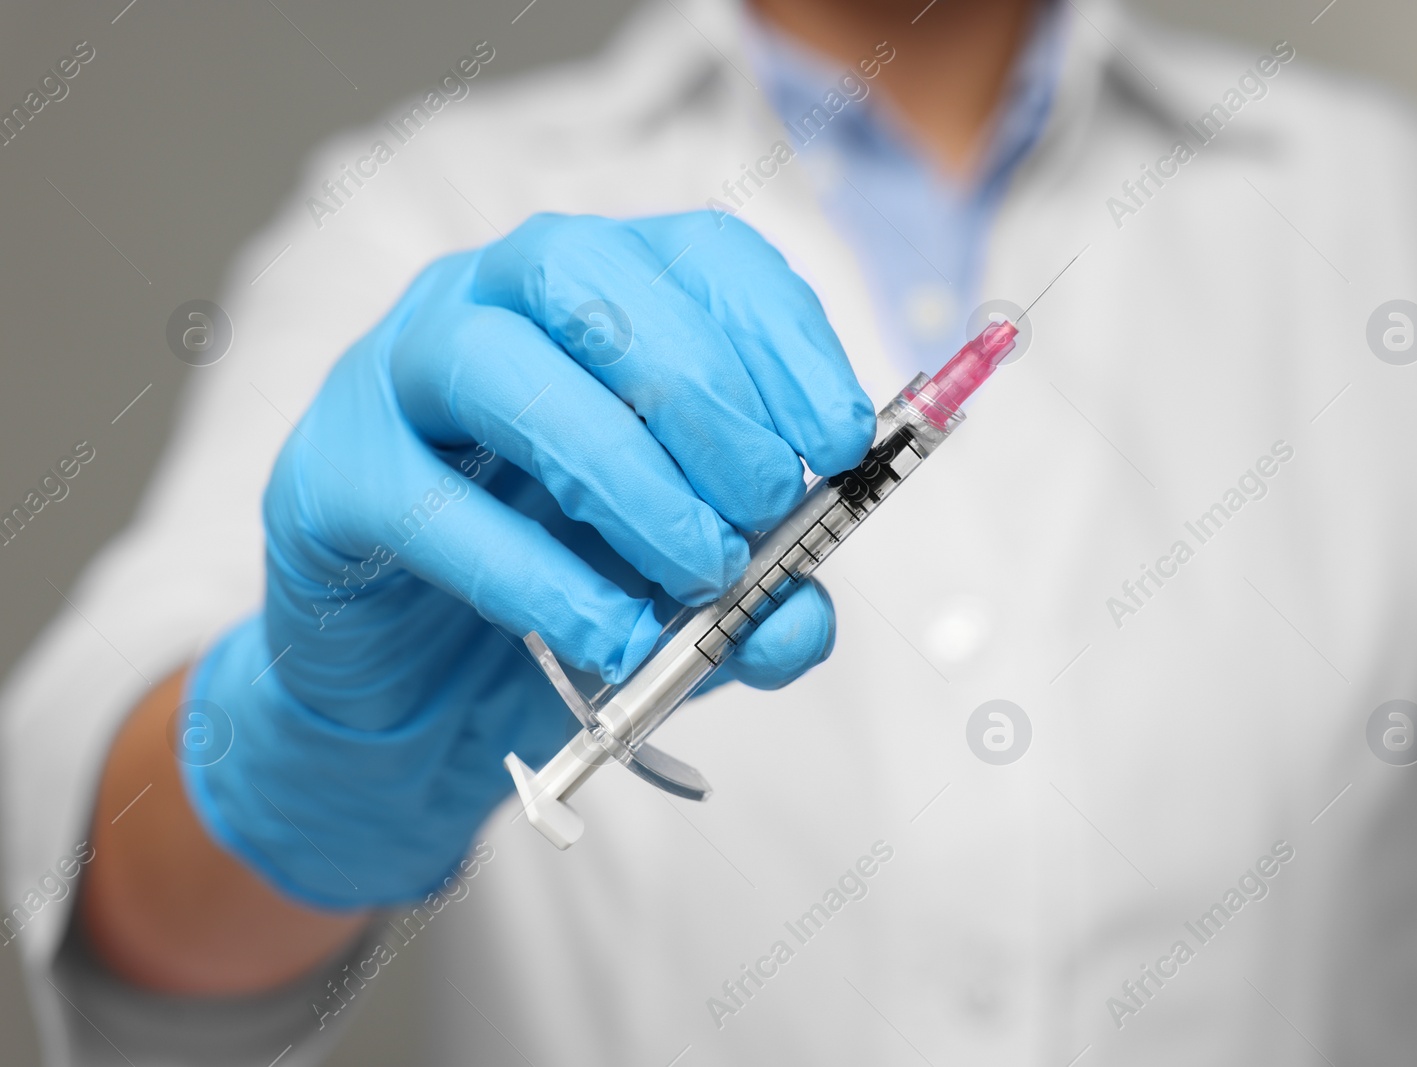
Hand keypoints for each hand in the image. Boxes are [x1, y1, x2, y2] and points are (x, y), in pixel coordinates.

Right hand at [183, 212, 875, 908]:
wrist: (416, 699)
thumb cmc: (565, 598)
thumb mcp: (690, 599)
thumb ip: (757, 601)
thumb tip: (801, 618)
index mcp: (596, 301)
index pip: (697, 256)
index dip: (778, 337)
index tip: (842, 438)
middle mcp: (489, 305)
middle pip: (590, 276)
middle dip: (702, 390)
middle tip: (767, 504)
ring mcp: (390, 379)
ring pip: (496, 365)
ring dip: (623, 471)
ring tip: (700, 572)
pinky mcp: (329, 480)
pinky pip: (423, 504)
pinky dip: (532, 576)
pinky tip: (609, 637)